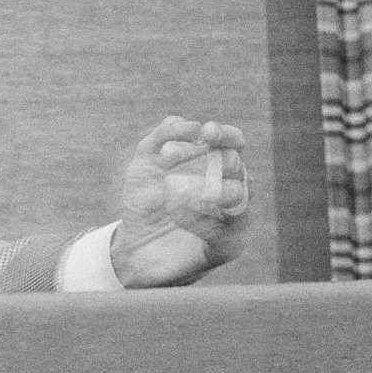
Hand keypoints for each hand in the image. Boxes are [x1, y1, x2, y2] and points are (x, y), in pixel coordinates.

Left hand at [110, 118, 249, 287]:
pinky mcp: (228, 247)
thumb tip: (192, 125)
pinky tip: (174, 213)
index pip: (235, 143)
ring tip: (172, 192)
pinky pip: (224, 233)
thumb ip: (163, 136)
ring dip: (206, 190)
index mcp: (217, 164)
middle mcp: (232, 188)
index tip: (206, 131)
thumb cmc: (144, 201)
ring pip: (239, 197)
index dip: (225, 135)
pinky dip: (198, 220)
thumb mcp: (144, 163)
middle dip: (219, 162)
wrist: (130, 245)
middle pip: (241, 168)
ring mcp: (234, 218)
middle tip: (189, 165)